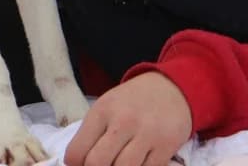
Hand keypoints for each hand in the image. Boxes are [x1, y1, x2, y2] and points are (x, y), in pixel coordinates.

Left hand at [64, 72, 191, 165]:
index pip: (77, 151)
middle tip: (103, 165)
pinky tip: (137, 163)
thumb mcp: (106, 107)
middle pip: (97, 163)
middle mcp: (123, 121)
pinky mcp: (166, 146)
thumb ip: (92, 134)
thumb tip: (77, 164)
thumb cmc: (132, 102)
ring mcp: (147, 135)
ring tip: (119, 164)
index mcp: (102, 111)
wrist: (171, 89)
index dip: (76, 165)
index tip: (82, 165)